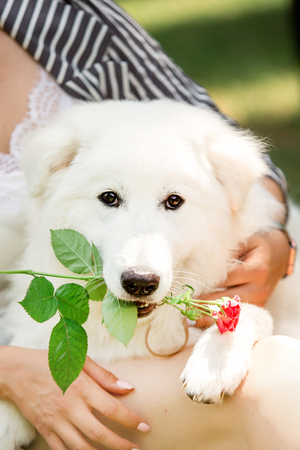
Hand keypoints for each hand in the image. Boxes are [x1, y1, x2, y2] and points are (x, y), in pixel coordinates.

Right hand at [0, 346, 148, 449]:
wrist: (17, 371)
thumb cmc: (51, 361)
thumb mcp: (80, 360)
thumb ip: (104, 376)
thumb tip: (128, 388)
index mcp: (81, 387)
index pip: (112, 409)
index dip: (131, 420)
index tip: (145, 426)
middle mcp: (69, 407)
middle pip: (99, 433)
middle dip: (121, 445)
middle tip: (136, 448)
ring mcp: (56, 421)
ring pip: (82, 447)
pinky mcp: (45, 429)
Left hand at [196, 228, 289, 327]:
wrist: (277, 256)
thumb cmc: (255, 246)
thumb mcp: (244, 241)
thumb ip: (227, 249)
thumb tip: (200, 258)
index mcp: (257, 269)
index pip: (226, 280)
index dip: (206, 284)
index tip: (188, 288)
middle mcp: (260, 288)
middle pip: (227, 300)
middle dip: (205, 304)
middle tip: (185, 306)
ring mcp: (260, 302)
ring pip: (232, 313)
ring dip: (210, 317)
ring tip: (191, 317)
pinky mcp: (258, 310)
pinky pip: (237, 318)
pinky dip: (219, 320)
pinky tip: (203, 322)